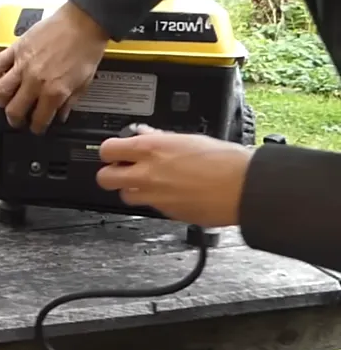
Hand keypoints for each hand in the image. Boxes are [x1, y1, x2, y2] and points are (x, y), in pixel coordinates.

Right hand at [0, 3, 109, 133]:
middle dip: (15, 120)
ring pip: (0, 91)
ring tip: (5, 101)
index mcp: (54, 91)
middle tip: (18, 120)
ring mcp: (22, 65)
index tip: (36, 127)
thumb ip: (70, 101)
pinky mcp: (15, 49)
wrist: (84, 22)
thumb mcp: (85, 82)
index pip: (39, 119)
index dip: (37, 127)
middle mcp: (35, 81)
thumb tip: (61, 113)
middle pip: (14, 110)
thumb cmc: (86, 47)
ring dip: (1, 101)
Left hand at [97, 125, 252, 226]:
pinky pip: (150, 207)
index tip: (115, 151)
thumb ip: (159, 138)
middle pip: (104, 178)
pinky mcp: (167, 213)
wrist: (245, 187)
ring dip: (131, 189)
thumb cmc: (225, 161)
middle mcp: (147, 174)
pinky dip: (154, 200)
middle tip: (124, 169)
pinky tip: (171, 192)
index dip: (109, 151)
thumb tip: (144, 135)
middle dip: (111, 173)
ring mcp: (155, 197)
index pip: (107, 149)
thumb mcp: (188, 138)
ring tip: (149, 182)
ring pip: (124, 196)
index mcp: (151, 149)